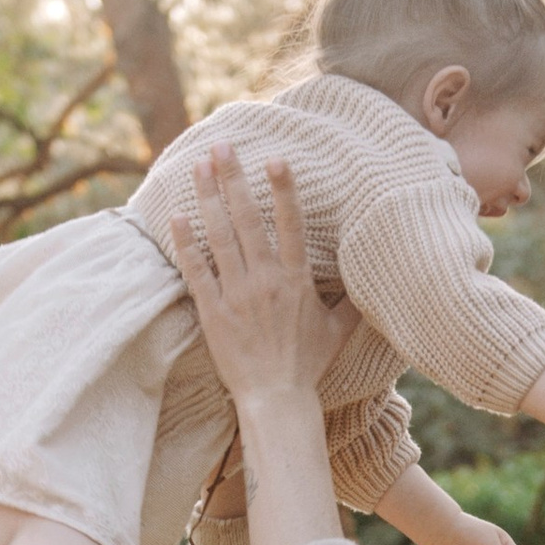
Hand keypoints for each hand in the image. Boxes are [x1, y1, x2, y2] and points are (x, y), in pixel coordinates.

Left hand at [171, 149, 344, 408]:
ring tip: (198, 166)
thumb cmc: (308, 365)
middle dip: (233, 178)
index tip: (274, 157)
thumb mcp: (338, 330)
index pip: (290, 224)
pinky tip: (176, 215)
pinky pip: (197, 270)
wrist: (277, 398)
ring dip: (207, 198)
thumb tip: (368, 280)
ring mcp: (237, 294)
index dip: (283, 189)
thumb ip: (351, 300)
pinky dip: (186, 242)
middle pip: (247, 218)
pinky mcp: (213, 311)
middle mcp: (266, 280)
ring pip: (220, 236)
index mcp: (296, 280)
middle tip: (221, 145)